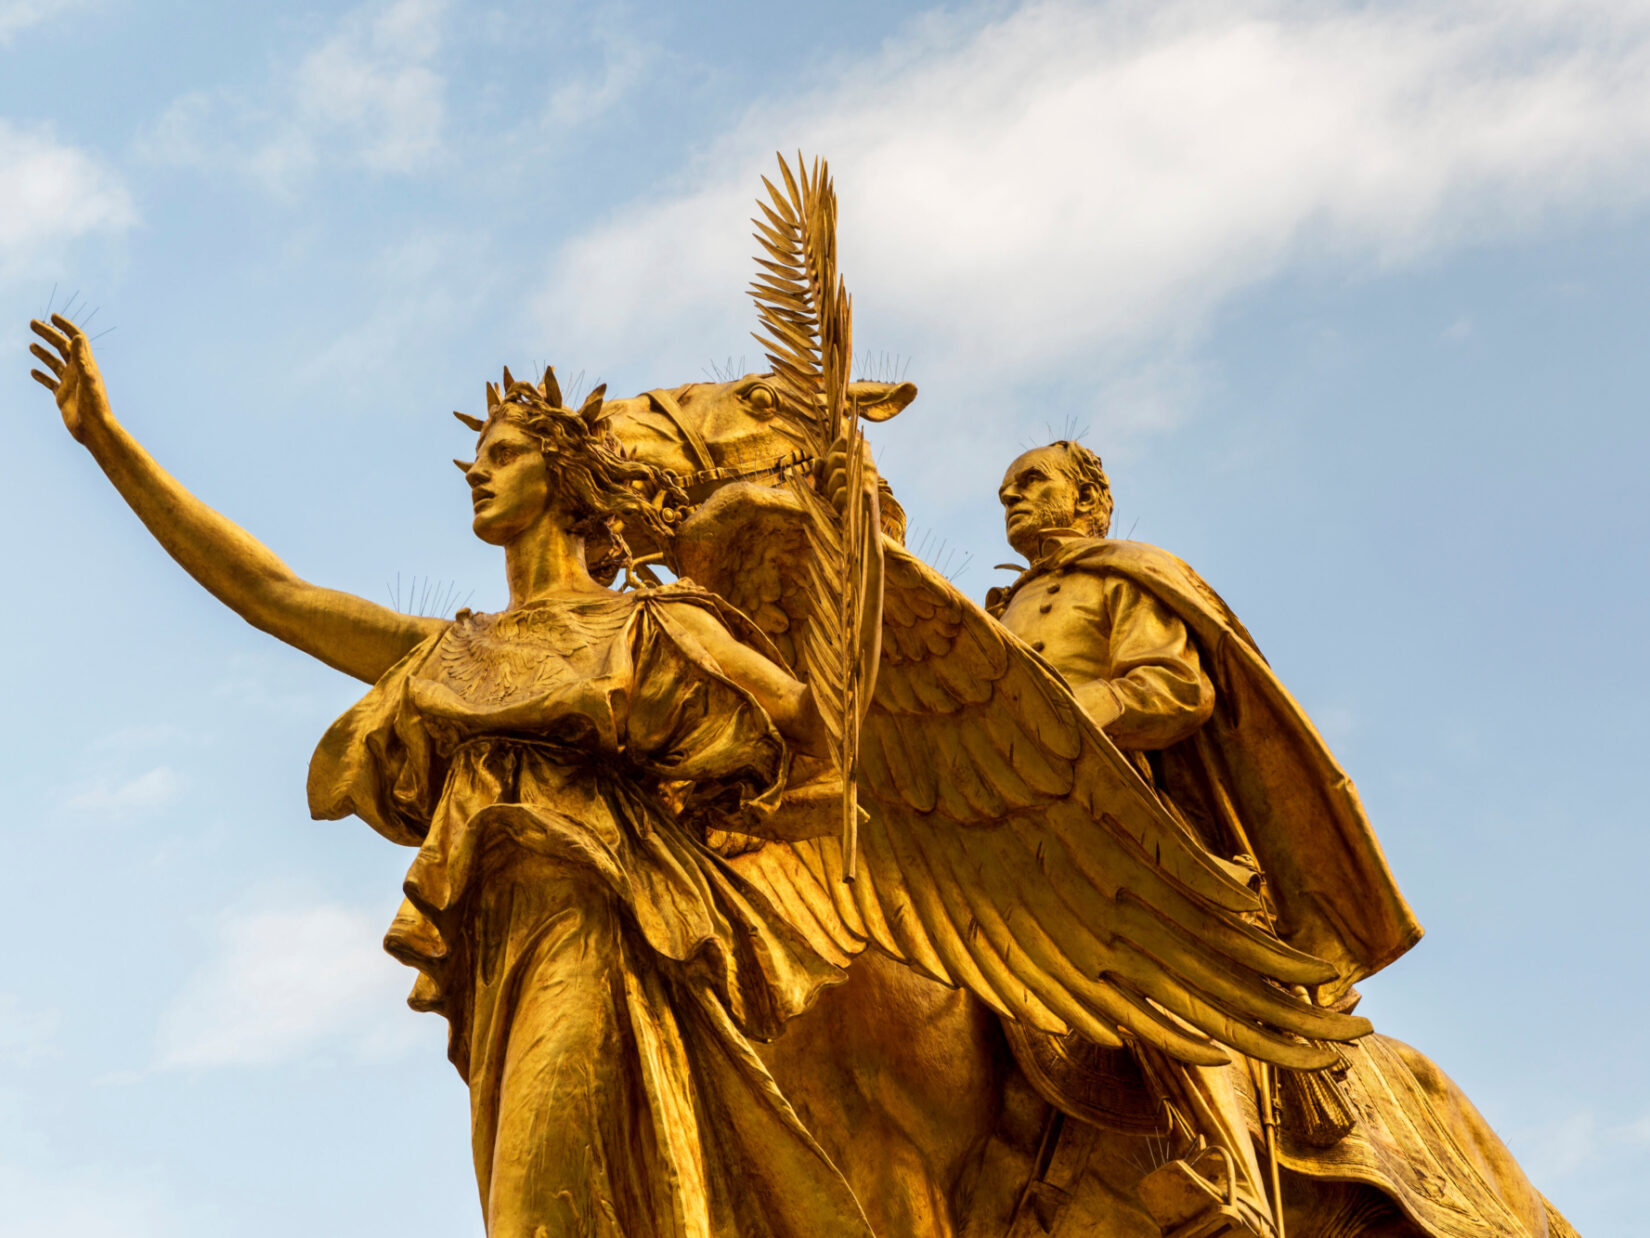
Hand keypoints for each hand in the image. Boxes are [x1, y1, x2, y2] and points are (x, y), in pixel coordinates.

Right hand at [29, 314, 109, 443]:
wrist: (94, 429)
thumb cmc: (93, 406)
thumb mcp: (87, 379)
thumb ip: (82, 359)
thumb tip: (77, 336)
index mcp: (85, 365)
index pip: (76, 339)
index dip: (65, 327)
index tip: (52, 316)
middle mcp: (78, 371)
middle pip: (61, 347)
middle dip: (48, 334)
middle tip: (32, 323)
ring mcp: (70, 383)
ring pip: (54, 363)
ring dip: (43, 353)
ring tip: (31, 344)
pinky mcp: (63, 396)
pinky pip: (50, 382)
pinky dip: (41, 375)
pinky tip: (33, 371)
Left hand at [817, 432, 877, 519]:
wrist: (862, 532)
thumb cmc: (844, 506)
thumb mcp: (829, 485)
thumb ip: (822, 471)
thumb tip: (817, 461)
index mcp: (863, 458)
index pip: (843, 440)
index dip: (830, 452)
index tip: (827, 470)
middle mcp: (869, 465)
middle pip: (836, 456)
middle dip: (826, 474)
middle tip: (828, 489)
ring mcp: (870, 478)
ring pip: (837, 474)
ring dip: (830, 490)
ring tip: (836, 500)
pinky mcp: (868, 493)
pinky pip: (841, 492)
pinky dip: (836, 502)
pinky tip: (842, 509)